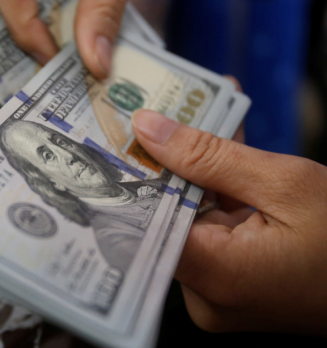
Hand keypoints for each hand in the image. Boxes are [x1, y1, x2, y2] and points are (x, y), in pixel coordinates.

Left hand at [132, 109, 326, 334]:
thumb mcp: (285, 184)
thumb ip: (209, 156)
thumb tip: (148, 128)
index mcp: (216, 276)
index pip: (143, 221)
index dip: (130, 174)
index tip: (119, 132)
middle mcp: (206, 293)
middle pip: (165, 215)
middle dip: (167, 159)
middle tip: (157, 110)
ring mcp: (217, 290)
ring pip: (189, 215)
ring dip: (196, 168)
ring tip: (195, 113)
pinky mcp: (229, 280)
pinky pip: (210, 227)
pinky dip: (216, 190)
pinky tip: (220, 146)